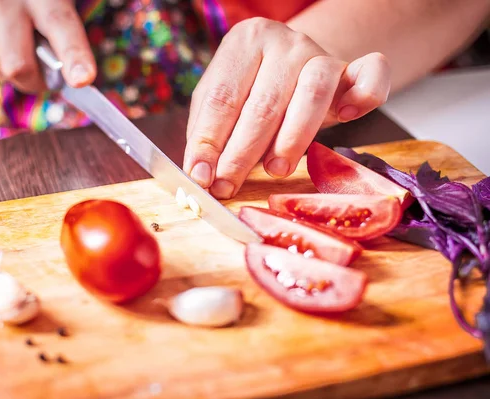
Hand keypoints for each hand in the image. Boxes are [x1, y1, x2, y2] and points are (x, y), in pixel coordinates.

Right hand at [0, 0, 94, 92]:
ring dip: (10, 70)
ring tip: (15, 45)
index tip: (82, 79)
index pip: (61, 28)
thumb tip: (70, 77)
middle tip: (44, 79)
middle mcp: (6, 0)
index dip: (74, 57)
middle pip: (18, 66)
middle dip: (34, 82)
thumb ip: (63, 37)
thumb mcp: (54, 3)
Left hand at [184, 18, 390, 198]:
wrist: (296, 65)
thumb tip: (199, 175)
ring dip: (292, 138)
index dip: (208, 142)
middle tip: (228, 186)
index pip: (221, 98)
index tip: (200, 177)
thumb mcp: (223, 101)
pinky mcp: (352, 70)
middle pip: (263, 104)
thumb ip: (209, 132)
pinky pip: (370, 76)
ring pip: (311, 95)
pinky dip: (364, 96)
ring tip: (275, 169)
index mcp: (244, 42)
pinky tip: (347, 116)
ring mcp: (320, 54)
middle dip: (241, 153)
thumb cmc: (253, 88)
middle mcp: (284, 42)